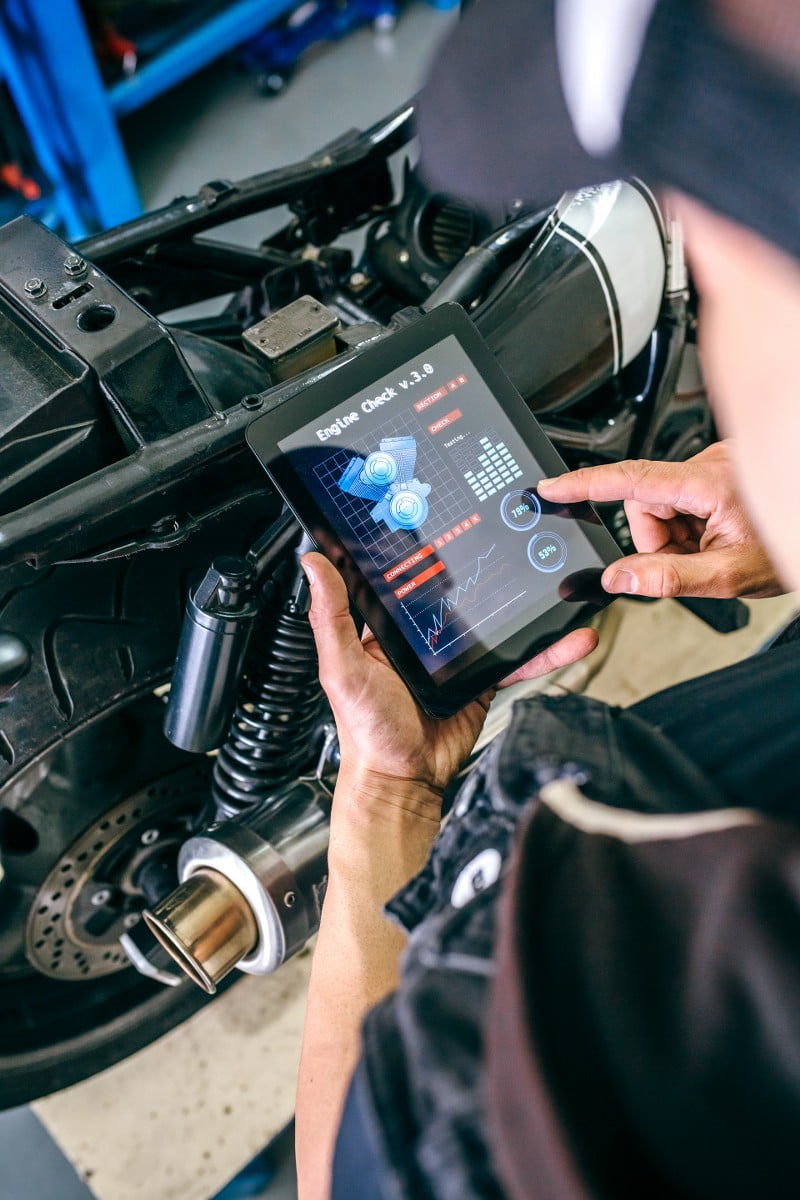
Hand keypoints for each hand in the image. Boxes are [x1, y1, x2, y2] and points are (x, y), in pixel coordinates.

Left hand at [302, 552, 596, 811]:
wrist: (404, 781)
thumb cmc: (366, 732)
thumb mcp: (343, 669)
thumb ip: (331, 618)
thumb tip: (313, 564)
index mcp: (384, 628)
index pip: (402, 577)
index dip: (418, 548)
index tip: (438, 514)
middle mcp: (421, 636)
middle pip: (458, 591)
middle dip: (483, 565)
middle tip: (511, 534)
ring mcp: (455, 656)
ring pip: (495, 620)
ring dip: (525, 603)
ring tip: (556, 584)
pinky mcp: (482, 679)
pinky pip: (516, 658)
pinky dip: (544, 650)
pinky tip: (568, 639)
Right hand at [538, 442, 782, 599]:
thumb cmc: (787, 549)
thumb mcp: (728, 576)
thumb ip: (669, 578)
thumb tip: (619, 578)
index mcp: (710, 483)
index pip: (632, 479)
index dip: (585, 484)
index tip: (550, 488)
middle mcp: (710, 465)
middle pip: (645, 503)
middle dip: (657, 539)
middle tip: (689, 560)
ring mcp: (713, 467)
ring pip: (660, 506)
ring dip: (673, 536)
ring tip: (707, 550)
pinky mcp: (716, 473)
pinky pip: (679, 502)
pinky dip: (687, 527)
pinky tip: (713, 536)